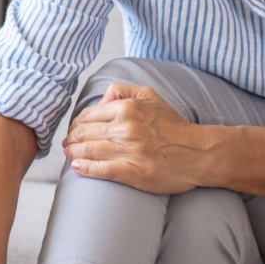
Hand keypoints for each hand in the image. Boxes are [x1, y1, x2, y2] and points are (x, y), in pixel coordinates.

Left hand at [62, 82, 211, 193]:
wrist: (198, 153)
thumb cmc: (173, 126)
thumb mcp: (150, 96)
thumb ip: (122, 91)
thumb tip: (100, 100)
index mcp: (127, 108)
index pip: (88, 116)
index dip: (75, 125)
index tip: (73, 132)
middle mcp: (126, 128)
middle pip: (84, 134)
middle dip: (70, 140)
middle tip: (66, 145)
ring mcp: (129, 151)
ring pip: (88, 151)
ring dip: (73, 154)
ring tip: (69, 155)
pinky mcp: (134, 172)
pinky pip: (102, 169)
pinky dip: (85, 168)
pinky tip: (77, 168)